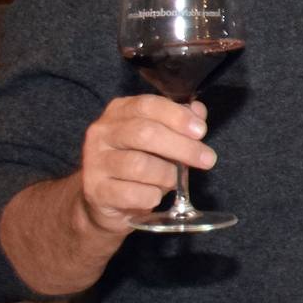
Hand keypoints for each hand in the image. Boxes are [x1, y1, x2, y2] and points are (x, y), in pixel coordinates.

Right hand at [76, 96, 213, 233]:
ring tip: (174, 181)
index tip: (201, 131)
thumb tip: (198, 111)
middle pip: (144, 133)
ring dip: (167, 175)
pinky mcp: (96, 190)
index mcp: (119, 112)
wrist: (105, 198)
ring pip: (139, 165)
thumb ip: (179, 122)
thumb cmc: (139, 160)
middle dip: (182, 147)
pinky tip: (155, 196)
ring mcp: (95, 162)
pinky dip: (152, 196)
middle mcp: (102, 133)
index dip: (177, 116)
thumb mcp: (160, 137)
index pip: (146, 105)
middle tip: (207, 160)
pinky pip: (132, 193)